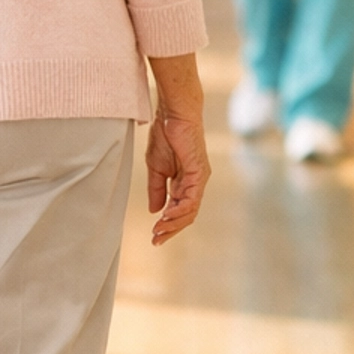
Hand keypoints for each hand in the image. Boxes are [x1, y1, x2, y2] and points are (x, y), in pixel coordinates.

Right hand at [145, 106, 209, 242]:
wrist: (172, 114)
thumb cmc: (165, 135)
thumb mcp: (156, 168)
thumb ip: (157, 189)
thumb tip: (155, 211)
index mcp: (184, 182)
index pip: (178, 210)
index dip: (167, 224)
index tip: (153, 236)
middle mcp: (195, 183)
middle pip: (186, 215)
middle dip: (171, 229)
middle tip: (156, 239)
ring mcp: (199, 179)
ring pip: (190, 210)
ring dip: (174, 223)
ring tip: (159, 230)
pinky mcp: (199, 173)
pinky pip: (191, 198)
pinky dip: (179, 210)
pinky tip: (166, 216)